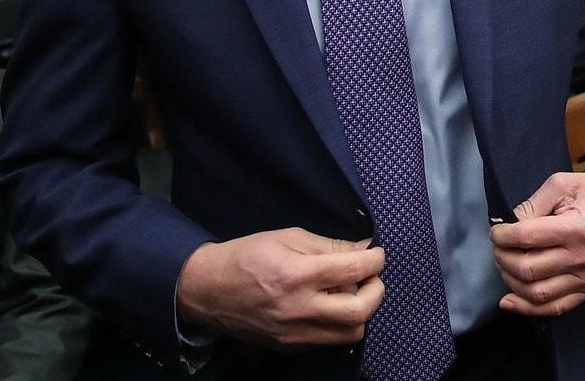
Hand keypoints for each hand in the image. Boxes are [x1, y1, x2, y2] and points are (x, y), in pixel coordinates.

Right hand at [176, 229, 383, 347]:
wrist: (207, 290)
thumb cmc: (248, 256)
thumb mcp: (288, 238)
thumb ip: (329, 246)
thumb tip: (365, 250)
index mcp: (296, 275)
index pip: (353, 270)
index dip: (375, 260)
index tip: (377, 254)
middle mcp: (298, 309)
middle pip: (359, 312)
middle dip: (376, 291)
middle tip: (370, 276)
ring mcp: (294, 333)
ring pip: (350, 333)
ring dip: (360, 310)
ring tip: (350, 291)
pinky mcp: (290, 346)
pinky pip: (329, 339)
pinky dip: (339, 323)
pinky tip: (329, 304)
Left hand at [490, 172, 584, 316]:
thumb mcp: (564, 183)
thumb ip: (534, 203)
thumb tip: (510, 224)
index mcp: (575, 228)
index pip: (526, 238)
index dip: (502, 235)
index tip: (496, 231)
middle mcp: (582, 258)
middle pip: (527, 269)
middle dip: (502, 258)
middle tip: (499, 247)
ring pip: (537, 293)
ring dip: (511, 282)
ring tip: (505, 265)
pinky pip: (555, 308)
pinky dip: (528, 308)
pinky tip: (509, 301)